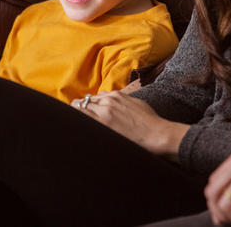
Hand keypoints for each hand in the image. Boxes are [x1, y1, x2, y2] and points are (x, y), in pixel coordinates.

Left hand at [70, 91, 188, 160]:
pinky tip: (76, 130)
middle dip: (78, 110)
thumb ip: (120, 101)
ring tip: (73, 126)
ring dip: (77, 117)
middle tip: (74, 120)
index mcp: (115, 96)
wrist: (158, 134)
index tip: (83, 113)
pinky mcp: (103, 126)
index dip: (86, 106)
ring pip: (80, 110)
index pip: (93, 98)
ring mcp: (104, 114)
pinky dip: (79, 124)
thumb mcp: (135, 103)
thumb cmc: (150, 121)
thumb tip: (108, 100)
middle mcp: (107, 102)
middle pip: (83, 103)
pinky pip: (84, 121)